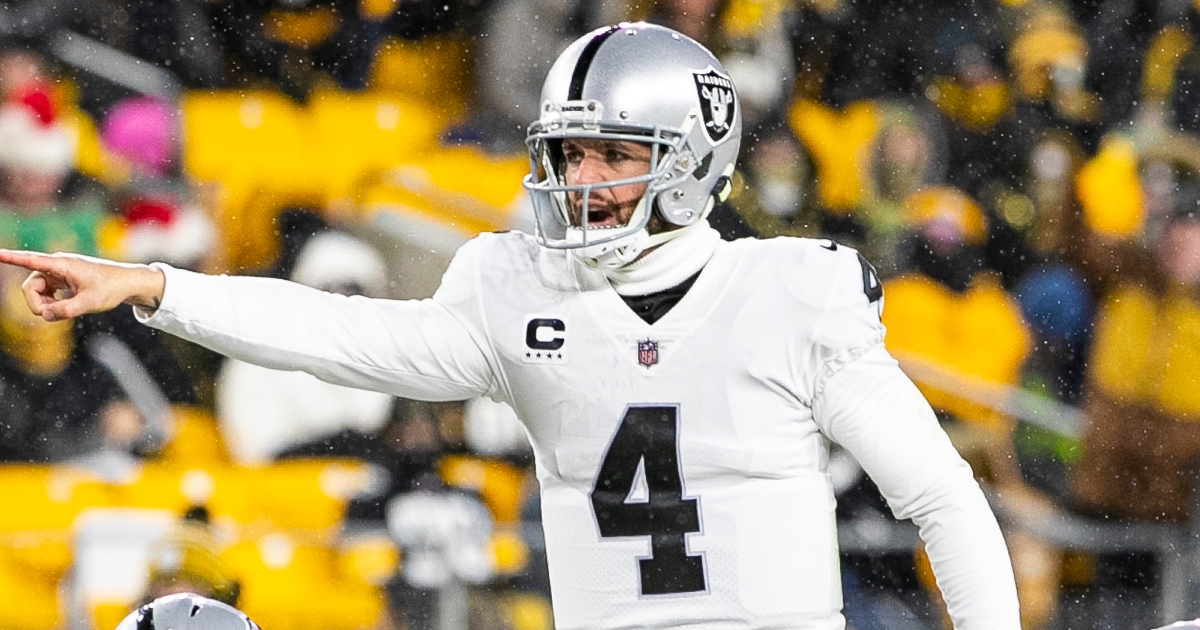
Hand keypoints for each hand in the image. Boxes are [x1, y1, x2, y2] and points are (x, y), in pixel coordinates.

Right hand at [0, 250, 164, 321]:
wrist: (126, 283)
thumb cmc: (111, 289)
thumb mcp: (90, 303)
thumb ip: (67, 310)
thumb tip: (44, 315)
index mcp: (61, 264)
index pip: (30, 260)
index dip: (10, 257)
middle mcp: (56, 266)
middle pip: (29, 287)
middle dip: (37, 304)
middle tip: (54, 315)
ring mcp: (57, 273)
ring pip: (36, 293)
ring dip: (45, 306)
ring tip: (67, 310)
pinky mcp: (60, 280)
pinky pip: (44, 295)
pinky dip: (51, 304)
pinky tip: (67, 306)